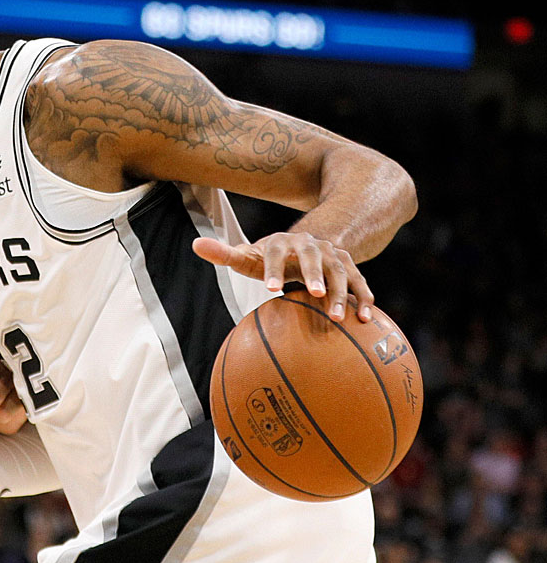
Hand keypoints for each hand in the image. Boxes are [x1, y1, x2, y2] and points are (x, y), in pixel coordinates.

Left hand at [192, 233, 372, 321]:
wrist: (309, 242)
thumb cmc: (271, 257)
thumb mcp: (249, 255)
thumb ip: (225, 254)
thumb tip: (196, 245)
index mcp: (280, 242)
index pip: (274, 253)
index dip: (273, 269)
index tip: (270, 289)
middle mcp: (309, 245)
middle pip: (312, 257)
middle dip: (314, 274)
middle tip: (314, 294)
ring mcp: (332, 254)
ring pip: (339, 271)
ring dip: (340, 292)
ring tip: (335, 317)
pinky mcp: (349, 266)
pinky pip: (360, 282)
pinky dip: (364, 298)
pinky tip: (365, 320)